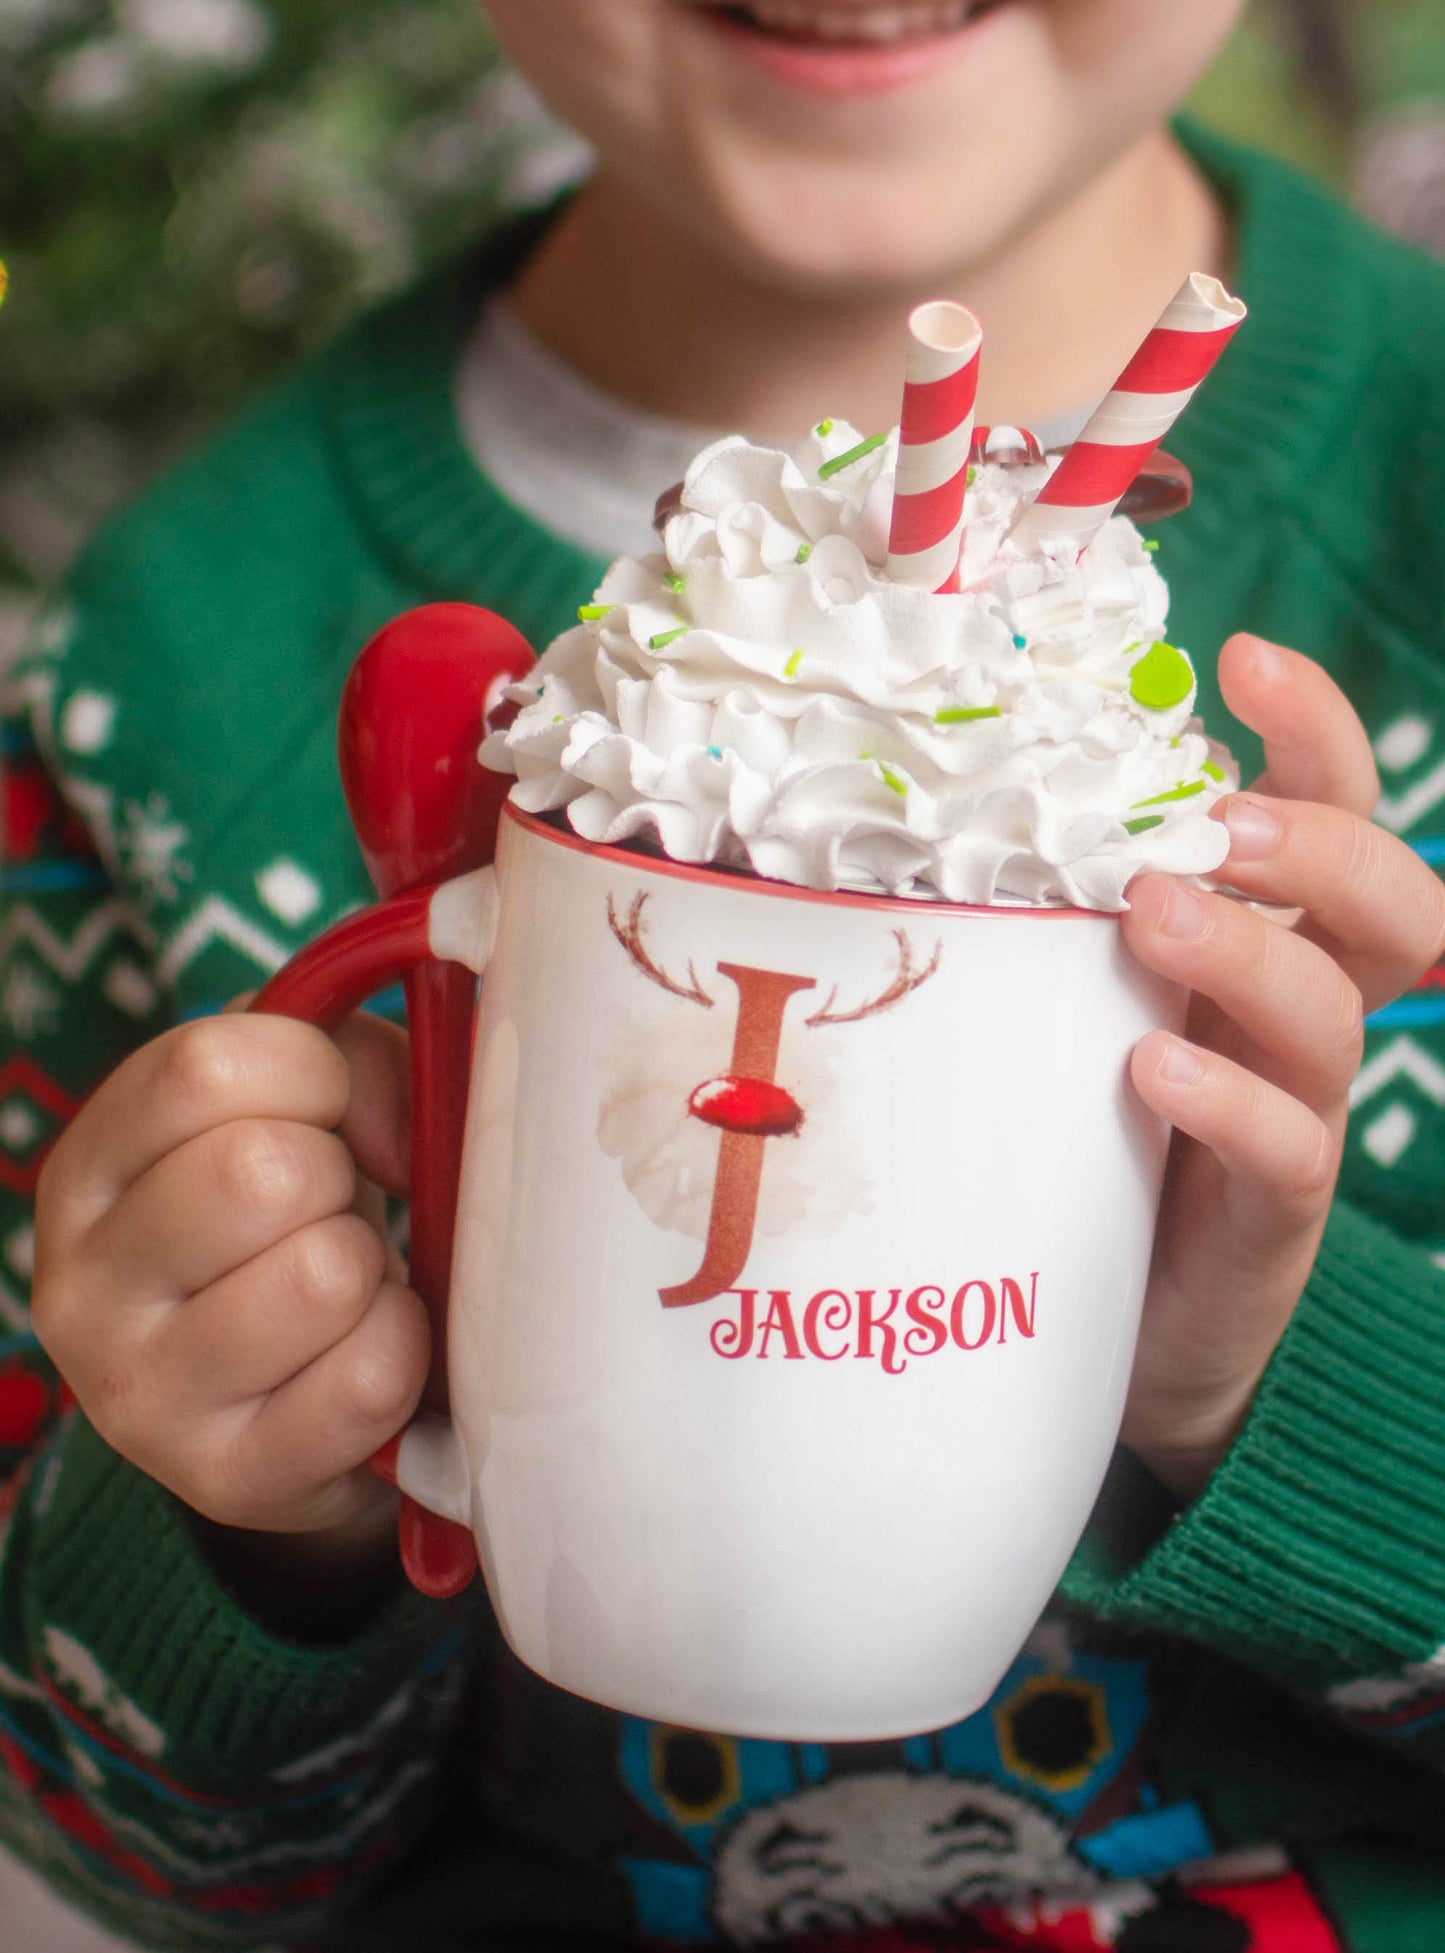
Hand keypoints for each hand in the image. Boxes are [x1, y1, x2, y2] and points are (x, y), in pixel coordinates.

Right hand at [32, 1011, 428, 1569]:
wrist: (292, 1402)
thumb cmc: (296, 1222)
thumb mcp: (306, 1110)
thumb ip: (357, 1063)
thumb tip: (400, 1132)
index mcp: (88, 1169)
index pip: (204, 1070)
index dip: (313, 1073)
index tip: (330, 1110)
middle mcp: (81, 1286)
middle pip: (260, 1172)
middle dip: (338, 1179)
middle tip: (329, 1214)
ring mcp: (141, 1397)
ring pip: (322, 1276)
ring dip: (370, 1271)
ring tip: (342, 1290)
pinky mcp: (227, 1480)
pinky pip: (370, 1379)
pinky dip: (403, 1351)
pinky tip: (363, 1354)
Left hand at [1118, 634, 1444, 1502]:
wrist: (1110, 1327)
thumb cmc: (1077, 1131)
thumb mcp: (1064, 998)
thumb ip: (1047, 913)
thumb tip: (925, 794)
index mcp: (1261, 939)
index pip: (1332, 812)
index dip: (1314, 730)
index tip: (1241, 656)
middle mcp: (1296, 1013)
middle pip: (1387, 902)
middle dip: (1316, 840)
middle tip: (1215, 823)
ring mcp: (1295, 1112)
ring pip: (1333, 1012)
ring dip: (1250, 949)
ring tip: (1154, 917)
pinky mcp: (1271, 1216)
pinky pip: (1288, 1148)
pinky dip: (1229, 1099)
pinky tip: (1153, 1068)